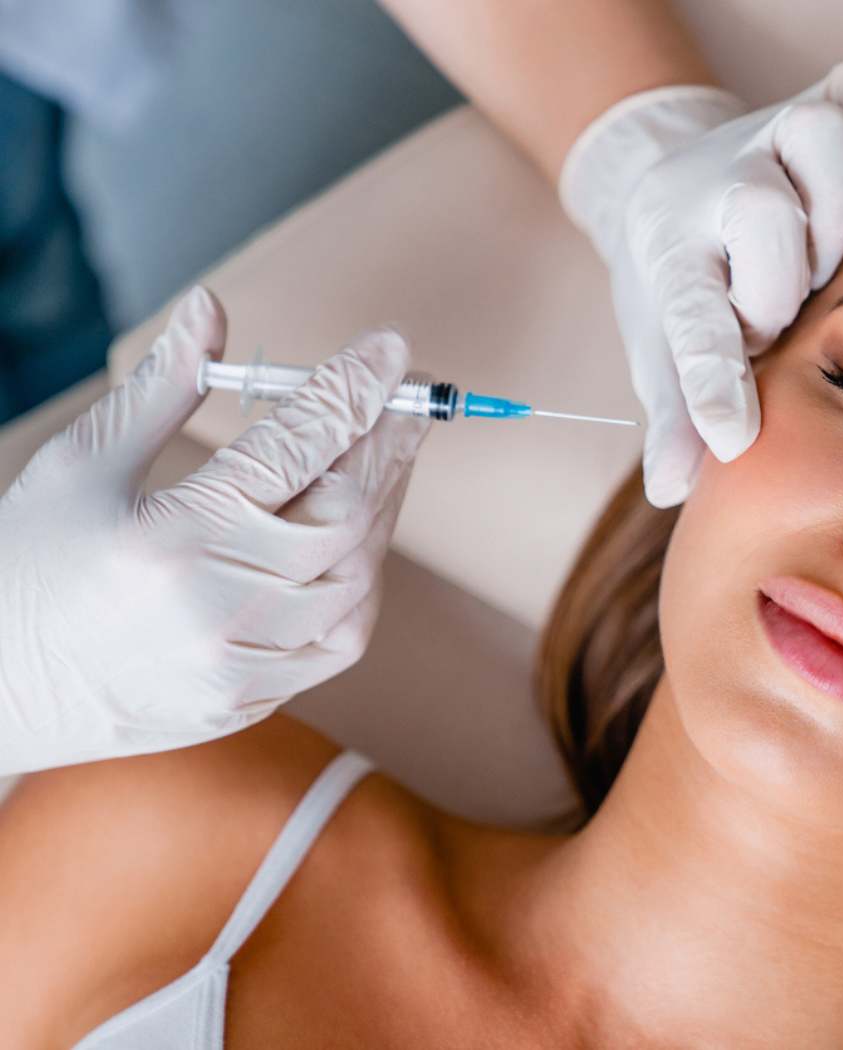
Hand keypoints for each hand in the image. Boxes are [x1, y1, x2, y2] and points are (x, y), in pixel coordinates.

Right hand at [0, 287, 428, 772]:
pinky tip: (358, 538)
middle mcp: (220, 605)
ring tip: (385, 456)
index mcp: (175, 537)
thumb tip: (211, 308)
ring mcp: (242, 662)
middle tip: (407, 399)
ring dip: (381, 508)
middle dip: (385, 444)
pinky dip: (362, 580)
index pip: (295, 446)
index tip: (390, 349)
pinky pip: (341, 638)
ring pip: (356, 576)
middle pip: (345, 512)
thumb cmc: (26, 568)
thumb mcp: (79, 465)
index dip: (351, 389)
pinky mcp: (252, 698)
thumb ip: (162, 388)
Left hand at [559, 57, 842, 505]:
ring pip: (820, 141)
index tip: (732, 435)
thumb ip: (675, 416)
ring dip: (838, 210)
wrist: (676, 182)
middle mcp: (717, 185)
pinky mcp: (822, 99)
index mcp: (670, 257)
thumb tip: (668, 490)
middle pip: (762, 214)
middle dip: (783, 283)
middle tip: (782, 314)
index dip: (712, 380)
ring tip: (828, 254)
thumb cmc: (686, 283)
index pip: (689, 322)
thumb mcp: (664, 349)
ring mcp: (769, 134)